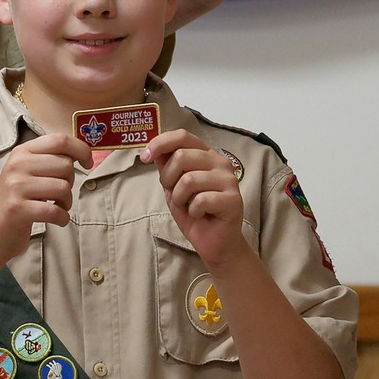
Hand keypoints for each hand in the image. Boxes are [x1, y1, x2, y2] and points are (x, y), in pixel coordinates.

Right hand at [0, 134, 91, 264]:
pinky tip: (57, 220)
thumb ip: (48, 160)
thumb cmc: (16, 201)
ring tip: (56, 207)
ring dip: (67, 202)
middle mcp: (17, 165)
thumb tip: (82, 153)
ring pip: (63, 187)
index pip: (59, 140)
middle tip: (59, 194)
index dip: (80, 149)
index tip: (88, 162)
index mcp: (21, 152)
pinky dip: (62, 218)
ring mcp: (16, 187)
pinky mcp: (18, 209)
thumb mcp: (26, 172)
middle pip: (65, 165)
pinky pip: (55, 211)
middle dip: (71, 182)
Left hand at [144, 130, 243, 266]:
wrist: (214, 242)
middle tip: (175, 195)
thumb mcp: (173, 186)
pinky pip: (200, 200)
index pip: (183, 136)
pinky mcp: (233, 199)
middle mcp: (220, 162)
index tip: (144, 157)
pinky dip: (193, 211)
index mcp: (207, 155)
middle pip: (182, 156)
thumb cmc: (195, 213)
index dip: (160, 143)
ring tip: (189, 206)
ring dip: (180, 198)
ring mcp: (229, 180)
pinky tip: (201, 215)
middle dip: (168, 179)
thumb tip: (152, 148)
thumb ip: (167, 166)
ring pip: (189, 180)